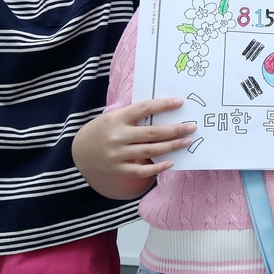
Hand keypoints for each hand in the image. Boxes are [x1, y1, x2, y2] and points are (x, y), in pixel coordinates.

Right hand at [71, 98, 193, 197]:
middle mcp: (117, 136)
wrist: (81, 151)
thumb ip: (134, 115)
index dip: (163, 105)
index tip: (180, 103)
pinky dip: (157, 168)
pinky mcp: (118, 169)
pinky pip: (141, 171)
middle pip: (152, 133)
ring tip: (187, 141)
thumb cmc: (105, 129)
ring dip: (172, 146)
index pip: (143, 109)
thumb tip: (165, 111)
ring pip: (150, 151)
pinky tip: (171, 163)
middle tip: (192, 127)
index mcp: (117, 118)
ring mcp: (117, 155)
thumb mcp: (114, 117)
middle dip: (175, 130)